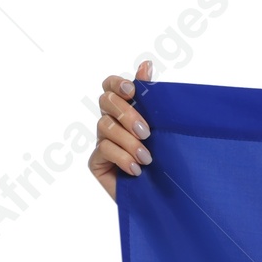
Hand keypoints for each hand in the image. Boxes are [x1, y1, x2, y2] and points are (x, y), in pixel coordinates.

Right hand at [89, 60, 153, 199]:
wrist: (165, 199)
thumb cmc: (165, 161)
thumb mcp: (163, 128)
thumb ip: (152, 98)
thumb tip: (146, 63)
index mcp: (126, 110)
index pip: (111, 86)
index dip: (117, 84)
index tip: (132, 90)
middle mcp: (111, 123)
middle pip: (106, 102)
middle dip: (127, 114)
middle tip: (147, 133)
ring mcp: (102, 142)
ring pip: (106, 127)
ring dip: (128, 142)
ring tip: (147, 159)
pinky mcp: (96, 162)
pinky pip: (103, 149)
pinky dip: (122, 158)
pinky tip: (136, 170)